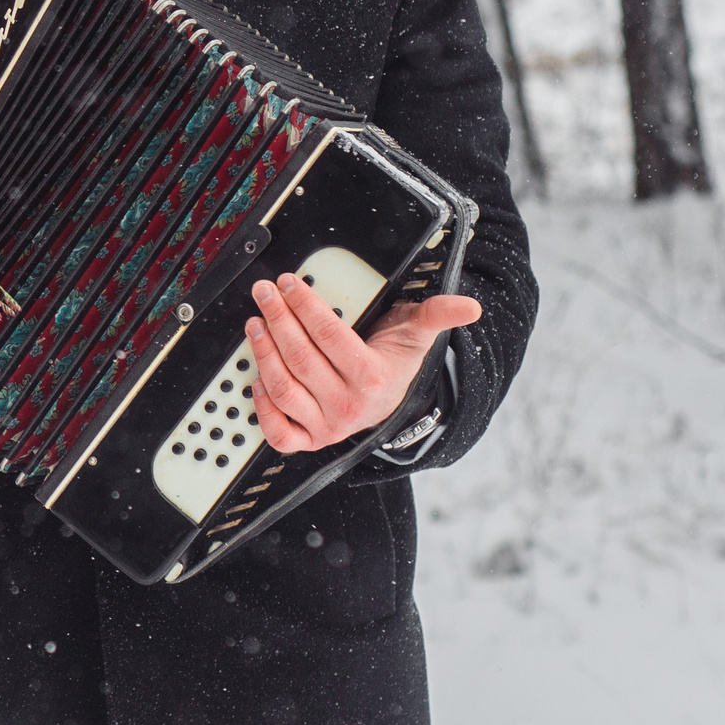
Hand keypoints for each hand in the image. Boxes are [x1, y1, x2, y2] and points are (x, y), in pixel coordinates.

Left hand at [242, 277, 482, 453]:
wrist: (391, 402)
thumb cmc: (395, 361)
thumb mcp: (417, 334)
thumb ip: (437, 315)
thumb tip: (471, 306)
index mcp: (373, 378)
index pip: (329, 335)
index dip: (304, 306)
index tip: (289, 283)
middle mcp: (349, 407)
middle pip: (301, 358)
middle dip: (278, 320)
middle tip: (265, 293)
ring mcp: (328, 426)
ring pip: (284, 389)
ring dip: (263, 354)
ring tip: (255, 324)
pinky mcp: (309, 440)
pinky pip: (279, 433)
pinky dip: (262, 409)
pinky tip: (254, 380)